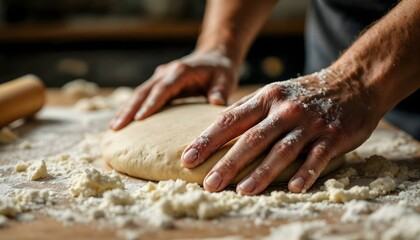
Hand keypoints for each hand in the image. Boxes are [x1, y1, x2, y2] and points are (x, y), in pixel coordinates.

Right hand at [110, 50, 238, 129]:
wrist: (214, 57)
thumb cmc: (220, 70)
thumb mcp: (225, 79)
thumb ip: (220, 91)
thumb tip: (216, 103)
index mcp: (181, 71)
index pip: (163, 88)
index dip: (152, 103)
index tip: (140, 119)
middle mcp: (166, 72)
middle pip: (144, 91)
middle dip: (129, 109)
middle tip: (116, 127)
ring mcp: (160, 77)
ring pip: (138, 93)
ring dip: (126, 110)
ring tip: (113, 128)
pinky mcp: (158, 84)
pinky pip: (142, 96)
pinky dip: (131, 108)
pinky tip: (122, 122)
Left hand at [181, 68, 381, 193]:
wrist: (353, 81)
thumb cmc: (304, 92)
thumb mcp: (274, 91)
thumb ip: (248, 108)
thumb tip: (216, 123)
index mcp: (266, 98)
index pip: (230, 120)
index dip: (208, 140)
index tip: (188, 158)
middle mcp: (285, 110)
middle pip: (252, 139)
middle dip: (228, 163)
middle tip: (209, 184)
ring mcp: (309, 123)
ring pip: (282, 150)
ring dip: (262, 172)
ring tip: (242, 191)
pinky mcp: (333, 135)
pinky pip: (317, 157)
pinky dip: (306, 173)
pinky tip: (292, 188)